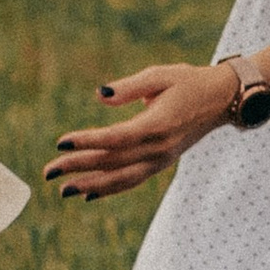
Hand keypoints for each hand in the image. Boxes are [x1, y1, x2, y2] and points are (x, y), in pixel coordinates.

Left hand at [45, 61, 237, 202]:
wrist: (221, 100)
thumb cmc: (188, 82)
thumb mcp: (160, 75)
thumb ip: (129, 87)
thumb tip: (100, 94)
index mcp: (157, 125)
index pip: (115, 139)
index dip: (87, 142)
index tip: (61, 142)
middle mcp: (159, 148)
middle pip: (112, 162)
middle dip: (78, 167)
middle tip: (48, 172)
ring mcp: (161, 160)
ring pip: (121, 179)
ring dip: (90, 185)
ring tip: (63, 191)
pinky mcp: (161, 163)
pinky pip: (132, 181)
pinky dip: (110, 189)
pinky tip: (88, 194)